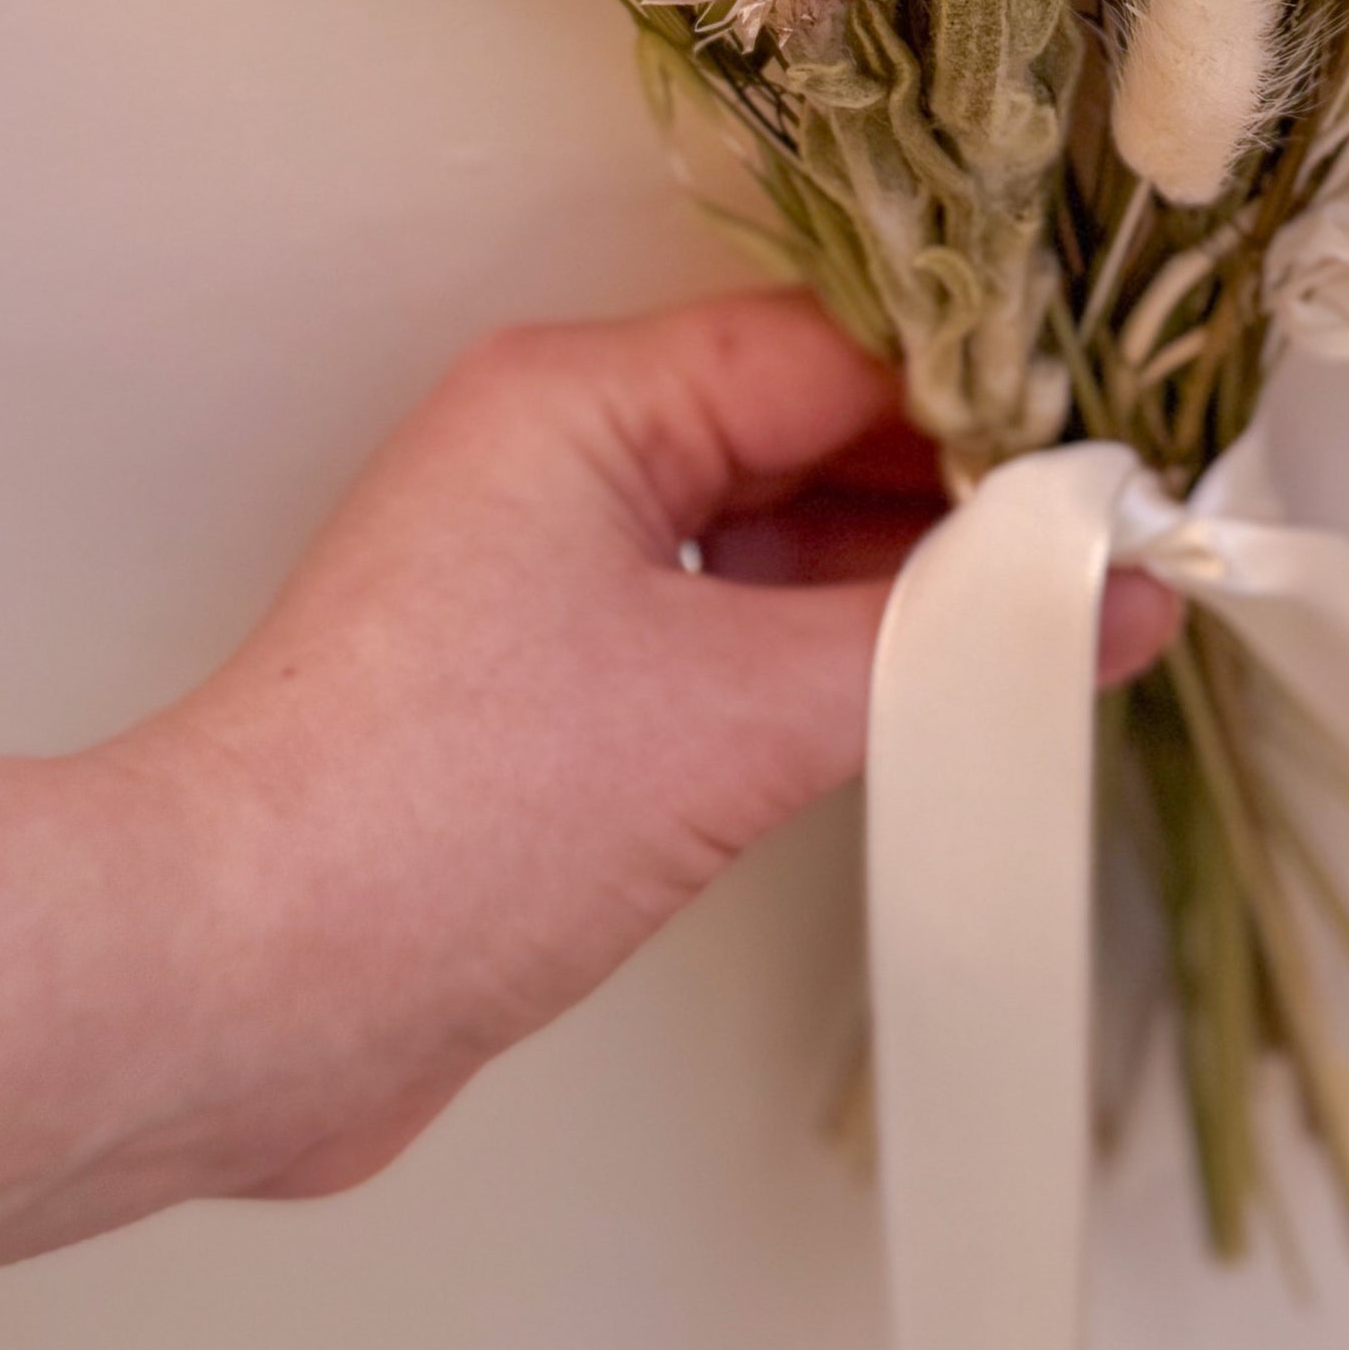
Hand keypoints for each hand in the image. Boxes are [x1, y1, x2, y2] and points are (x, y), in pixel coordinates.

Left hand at [141, 291, 1178, 1198]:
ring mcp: (548, 581)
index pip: (839, 354)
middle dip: (961, 498)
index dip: (989, 408)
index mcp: (583, 402)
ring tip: (1056, 639)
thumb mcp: (728, 717)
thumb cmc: (429, 819)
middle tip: (1115, 562)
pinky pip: (727, 636)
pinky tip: (930, 712)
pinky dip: (828, 662)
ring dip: (900, 586)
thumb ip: (933, 650)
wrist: (229, 995)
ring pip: (775, 537)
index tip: (1119, 476)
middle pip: (811, 432)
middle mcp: (561, 464)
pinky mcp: (548, 698)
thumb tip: (1099, 604)